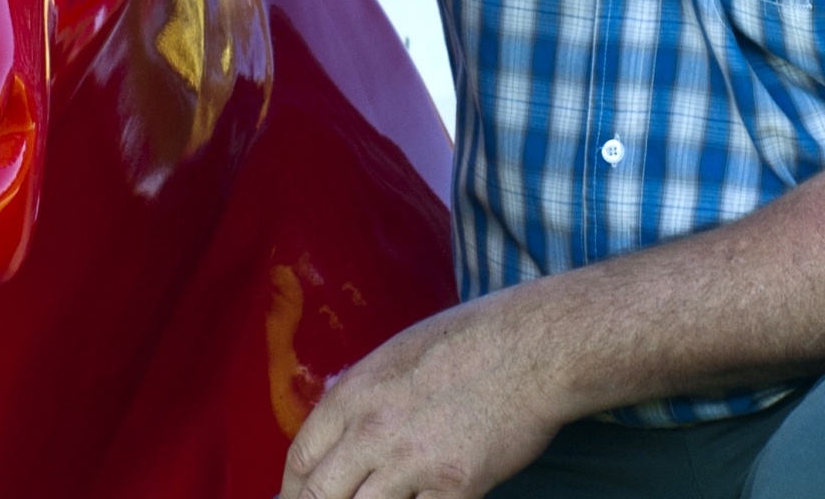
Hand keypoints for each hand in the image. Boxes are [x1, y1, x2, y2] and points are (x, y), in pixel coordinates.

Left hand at [279, 295, 567, 498]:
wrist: (532, 347)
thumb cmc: (470, 341)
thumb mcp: (396, 355)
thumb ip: (363, 397)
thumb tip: (343, 433)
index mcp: (354, 393)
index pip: (300, 459)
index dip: (292, 491)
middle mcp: (373, 430)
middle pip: (318, 496)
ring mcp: (412, 462)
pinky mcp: (454, 487)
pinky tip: (424, 498)